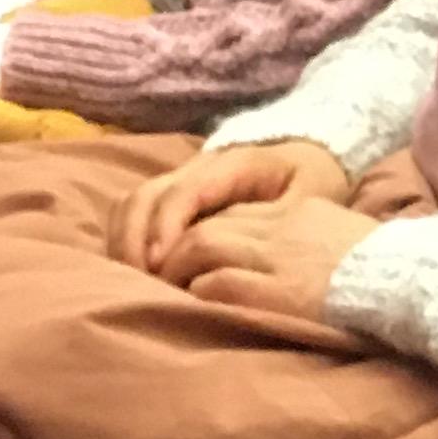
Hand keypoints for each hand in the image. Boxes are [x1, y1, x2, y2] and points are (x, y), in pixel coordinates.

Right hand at [114, 139, 349, 278]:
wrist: (312, 153)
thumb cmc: (313, 180)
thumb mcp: (310, 196)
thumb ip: (273, 221)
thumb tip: (230, 253)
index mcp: (232, 163)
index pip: (183, 192)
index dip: (166, 227)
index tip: (160, 266)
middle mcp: (198, 167)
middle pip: (144, 195)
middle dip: (134, 240)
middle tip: (141, 285)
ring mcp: (181, 180)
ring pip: (131, 202)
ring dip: (124, 242)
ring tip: (133, 283)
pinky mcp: (173, 197)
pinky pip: (133, 212)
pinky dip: (125, 240)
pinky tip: (136, 274)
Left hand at [161, 195, 375, 321]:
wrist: (413, 281)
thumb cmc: (391, 269)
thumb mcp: (348, 237)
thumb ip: (313, 240)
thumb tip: (293, 261)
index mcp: (301, 212)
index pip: (236, 212)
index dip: (204, 232)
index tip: (190, 256)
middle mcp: (282, 228)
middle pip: (211, 225)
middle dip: (179, 250)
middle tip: (165, 275)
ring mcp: (277, 258)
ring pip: (204, 247)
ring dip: (179, 270)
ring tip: (169, 291)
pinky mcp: (275, 293)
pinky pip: (218, 285)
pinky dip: (198, 294)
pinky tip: (192, 307)